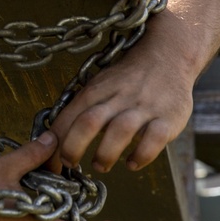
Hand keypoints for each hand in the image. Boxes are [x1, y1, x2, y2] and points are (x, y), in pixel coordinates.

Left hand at [46, 30, 193, 173]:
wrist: (167, 55)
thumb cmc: (127, 77)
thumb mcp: (99, 85)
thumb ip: (80, 109)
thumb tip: (53, 140)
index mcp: (97, 89)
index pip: (69, 115)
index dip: (56, 140)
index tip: (51, 159)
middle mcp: (118, 97)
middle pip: (89, 122)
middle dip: (73, 147)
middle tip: (70, 163)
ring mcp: (144, 107)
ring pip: (120, 130)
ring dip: (105, 154)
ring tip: (100, 165)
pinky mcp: (168, 118)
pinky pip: (154, 139)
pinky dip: (141, 155)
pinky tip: (132, 163)